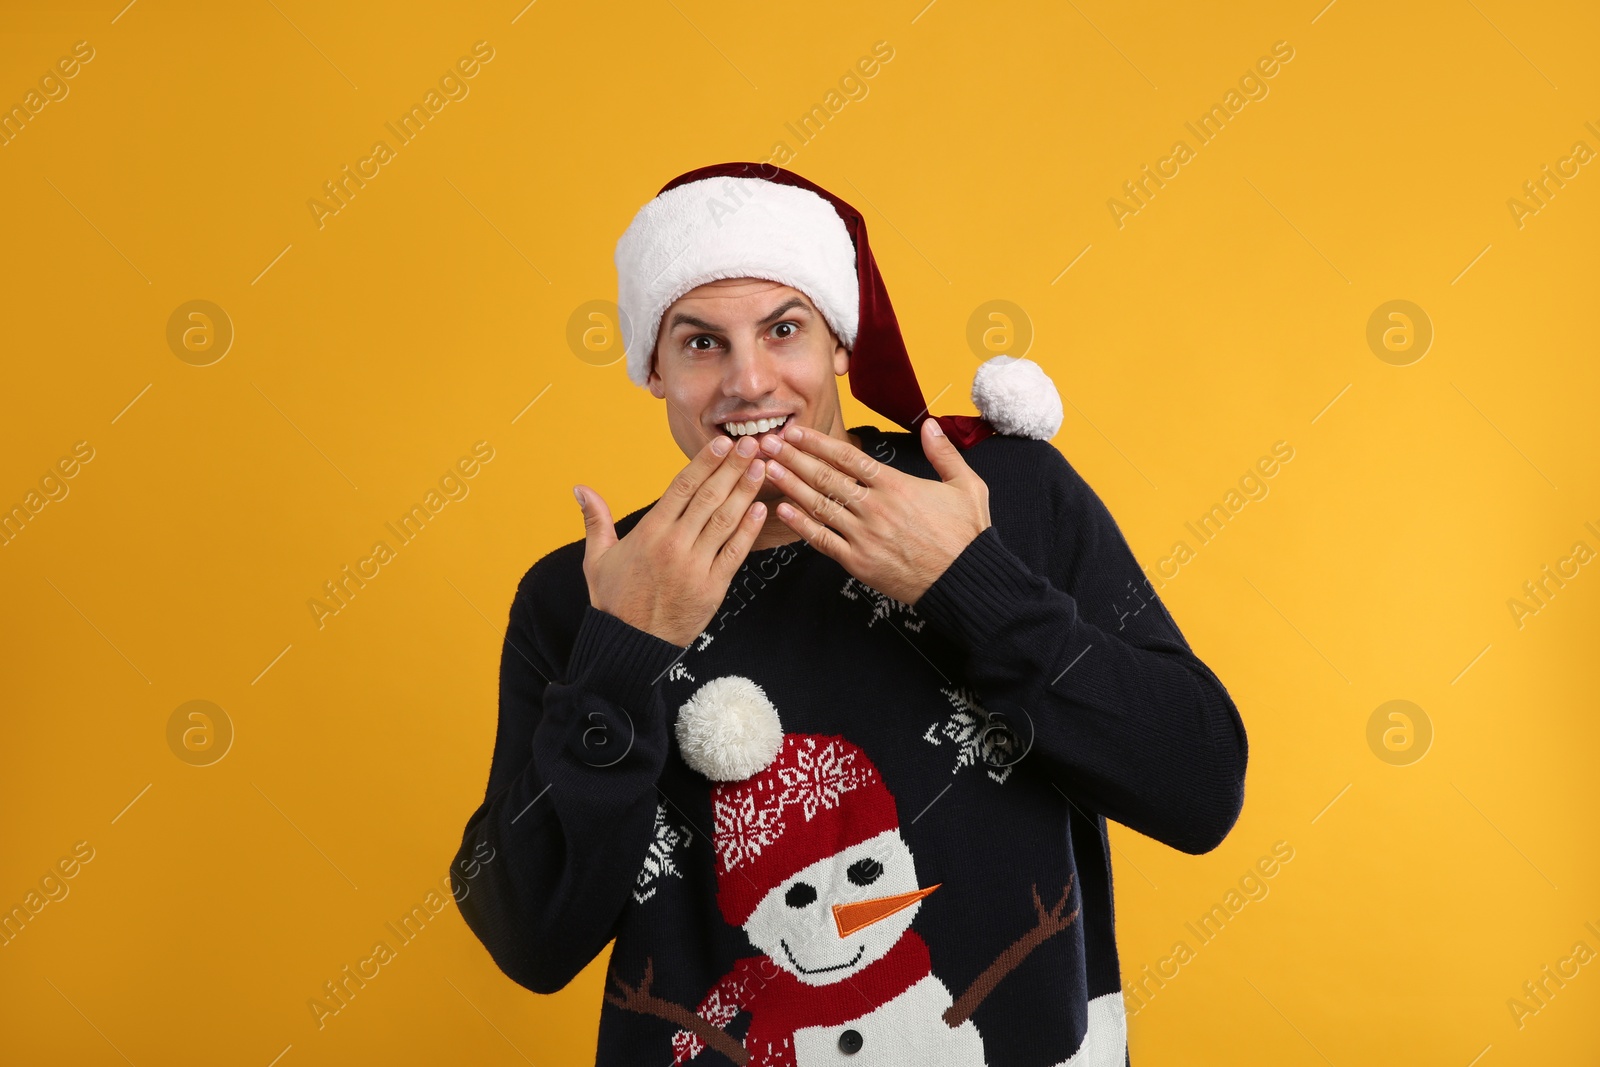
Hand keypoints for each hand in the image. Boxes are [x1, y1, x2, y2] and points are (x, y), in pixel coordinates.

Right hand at [576, 434, 768, 646]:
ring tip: (761, 468)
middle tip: (751, 444)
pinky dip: (749, 530)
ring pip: (725, 520)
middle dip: (732, 468)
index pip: (682, 487)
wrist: (630, 644)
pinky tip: (760, 509)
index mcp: (649, 533)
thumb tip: (580, 488)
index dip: (704, 463)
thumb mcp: (597, 558)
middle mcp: (674, 545)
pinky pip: (735, 553)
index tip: (722, 443)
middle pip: (708, 497)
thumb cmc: (614, 601)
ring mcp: (696, 566)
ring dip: (745, 492)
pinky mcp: (713, 588)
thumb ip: (595, 519)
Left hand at [760, 418, 990, 604]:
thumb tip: (931, 425)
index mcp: (897, 485)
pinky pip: (822, 540)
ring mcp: (864, 536)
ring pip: (819, 505)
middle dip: (793, 458)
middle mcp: (875, 507)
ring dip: (790, 485)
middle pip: (825, 477)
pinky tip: (781, 510)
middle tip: (767, 443)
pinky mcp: (858, 562)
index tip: (796, 432)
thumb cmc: (966, 535)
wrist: (965, 582)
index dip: (818, 443)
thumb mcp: (967, 486)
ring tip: (766, 469)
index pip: (848, 457)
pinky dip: (801, 524)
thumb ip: (944, 454)